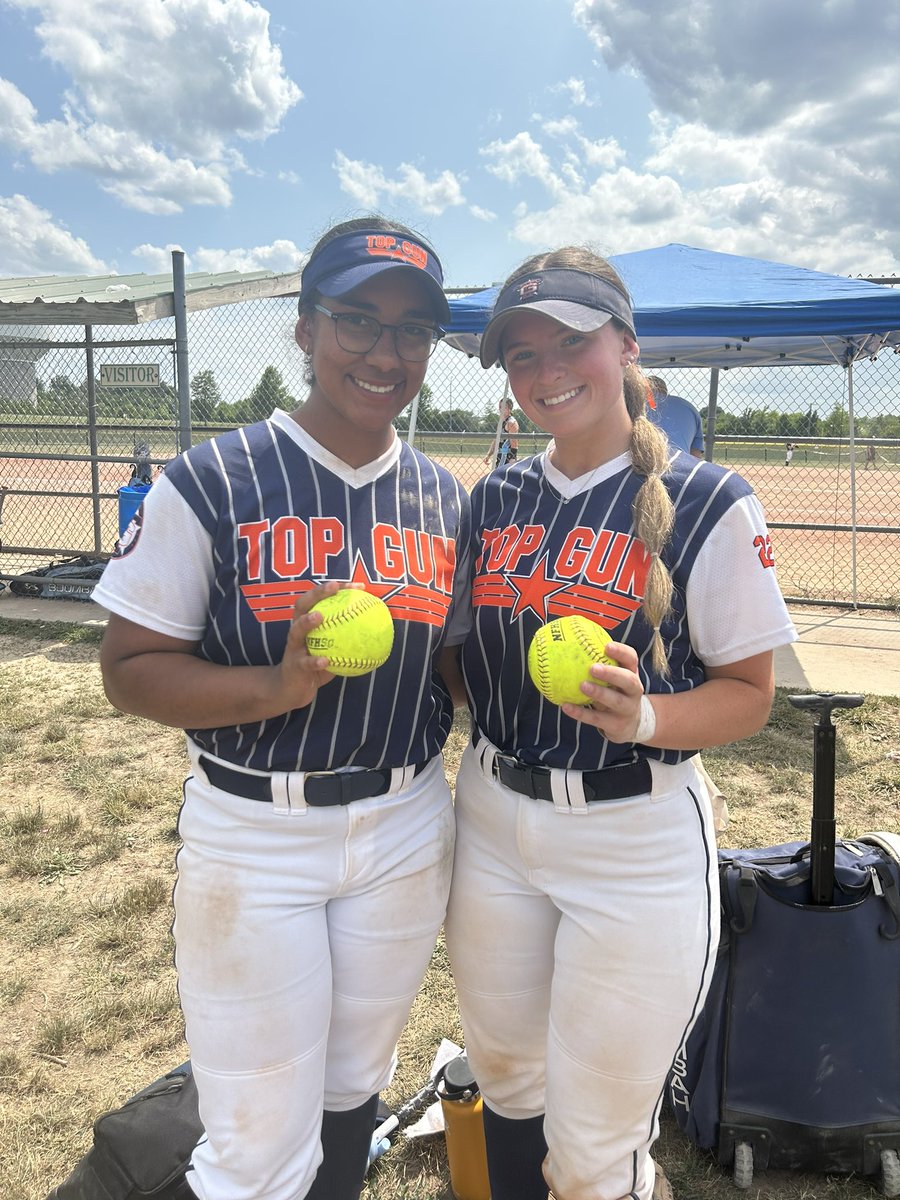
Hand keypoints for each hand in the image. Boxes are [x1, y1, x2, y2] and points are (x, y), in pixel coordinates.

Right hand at [270, 581, 360, 710]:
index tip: (358, 586)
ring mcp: (293, 647)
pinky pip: (304, 662)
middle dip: (317, 593)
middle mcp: (297, 630)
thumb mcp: (333, 648)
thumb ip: (349, 637)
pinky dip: (314, 661)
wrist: (292, 688)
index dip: (337, 589)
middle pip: (303, 605)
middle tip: (333, 587)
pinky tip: (325, 661)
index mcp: (307, 622)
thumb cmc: (316, 664)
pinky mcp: (293, 665)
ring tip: (319, 617)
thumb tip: (378, 629)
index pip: (320, 598)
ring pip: (296, 630)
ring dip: (307, 622)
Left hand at [560, 640, 648, 743]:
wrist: (631, 724)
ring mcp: (627, 709)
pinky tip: (565, 706)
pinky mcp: (617, 725)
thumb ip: (596, 661)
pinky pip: (597, 719)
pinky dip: (580, 713)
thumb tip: (566, 640)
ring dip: (599, 693)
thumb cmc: (615, 692)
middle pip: (628, 680)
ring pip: (616, 701)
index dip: (621, 652)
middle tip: (593, 667)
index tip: (606, 646)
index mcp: (631, 674)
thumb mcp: (612, 678)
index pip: (631, 659)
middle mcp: (634, 691)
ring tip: (582, 686)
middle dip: (612, 673)